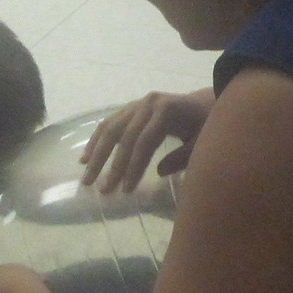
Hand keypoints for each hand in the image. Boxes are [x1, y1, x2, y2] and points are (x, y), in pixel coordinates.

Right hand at [80, 90, 209, 193]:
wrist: (205, 102)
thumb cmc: (206, 125)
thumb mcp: (202, 142)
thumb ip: (183, 157)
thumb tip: (159, 172)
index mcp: (166, 110)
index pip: (145, 141)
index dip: (134, 166)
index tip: (126, 190)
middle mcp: (147, 104)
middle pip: (123, 136)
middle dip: (111, 165)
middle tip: (102, 190)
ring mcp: (137, 104)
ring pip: (110, 128)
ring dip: (96, 154)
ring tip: (87, 178)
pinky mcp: (130, 108)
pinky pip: (109, 124)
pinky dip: (96, 141)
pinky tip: (85, 158)